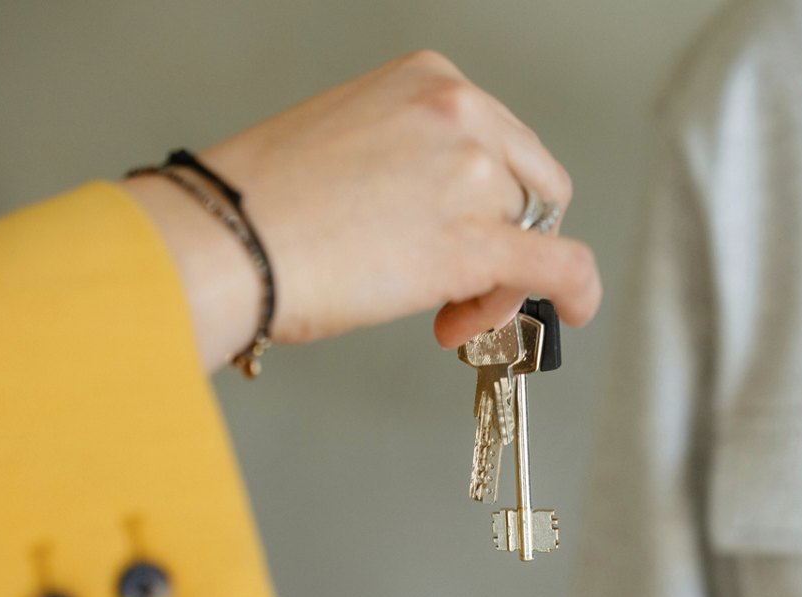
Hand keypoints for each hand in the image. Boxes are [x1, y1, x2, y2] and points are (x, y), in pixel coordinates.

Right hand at [121, 50, 601, 370]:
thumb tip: (447, 215)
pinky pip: (560, 267)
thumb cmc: (263, 202)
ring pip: (529, 236)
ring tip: (438, 313)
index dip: (488, 198)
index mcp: (428, 79)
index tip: (459, 228)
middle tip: (457, 286)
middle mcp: (460, 112)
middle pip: (523, 187)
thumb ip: (413, 162)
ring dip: (495, 282)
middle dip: (500, 239)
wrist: (225, 240)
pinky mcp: (474, 243)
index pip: (499, 142)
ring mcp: (470, 175)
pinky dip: (575, 293)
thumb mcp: (351, 140)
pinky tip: (574, 311)